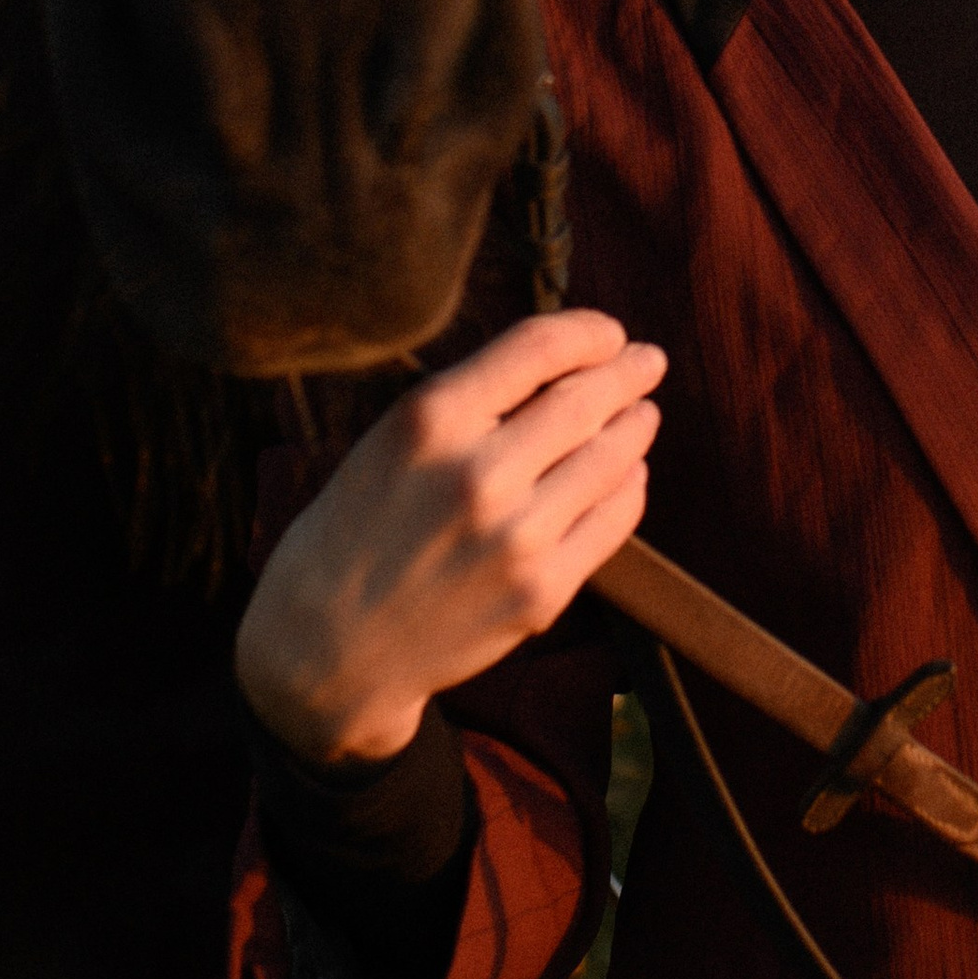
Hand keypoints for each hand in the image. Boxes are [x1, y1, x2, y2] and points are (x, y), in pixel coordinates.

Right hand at [236, 308, 662, 767]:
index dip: (589, 332)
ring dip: (636, 426)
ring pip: (610, 459)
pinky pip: (612, 521)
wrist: (328, 647)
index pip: (539, 348)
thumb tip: (571, 361)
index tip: (611, 332)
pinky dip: (629, 487)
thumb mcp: (392, 440)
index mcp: (430, 420)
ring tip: (644, 414)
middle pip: (585, 399)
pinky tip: (629, 473)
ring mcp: (515, 539)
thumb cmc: (359, 526)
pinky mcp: (540, 593)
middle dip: (629, 372)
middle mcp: (477, 475)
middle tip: (649, 361)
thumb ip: (473, 401)